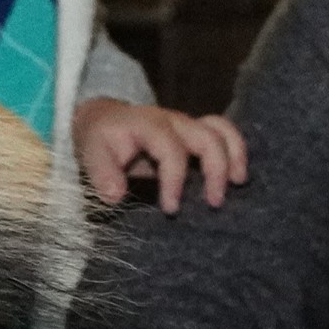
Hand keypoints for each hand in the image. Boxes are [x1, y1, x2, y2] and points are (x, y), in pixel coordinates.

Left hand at [74, 99, 249, 214]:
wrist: (103, 118)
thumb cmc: (100, 138)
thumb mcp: (91, 152)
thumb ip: (101, 172)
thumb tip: (116, 195)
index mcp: (148, 124)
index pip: (171, 149)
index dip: (175, 180)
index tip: (171, 209)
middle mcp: (174, 120)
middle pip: (207, 136)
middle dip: (216, 169)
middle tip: (214, 203)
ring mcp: (188, 124)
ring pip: (222, 130)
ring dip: (235, 156)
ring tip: (238, 183)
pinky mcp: (196, 132)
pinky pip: (224, 133)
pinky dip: (235, 152)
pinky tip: (236, 176)